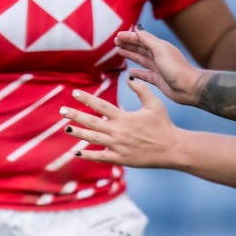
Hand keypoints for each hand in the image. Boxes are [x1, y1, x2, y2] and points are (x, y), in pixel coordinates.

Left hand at [60, 79, 177, 168]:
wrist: (173, 149)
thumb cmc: (164, 125)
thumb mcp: (154, 104)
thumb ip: (141, 90)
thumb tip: (129, 77)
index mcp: (124, 117)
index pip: (100, 105)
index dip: (86, 99)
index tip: (73, 93)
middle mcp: (118, 131)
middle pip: (91, 122)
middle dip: (75, 115)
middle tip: (62, 110)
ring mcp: (117, 146)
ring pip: (92, 139)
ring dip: (78, 134)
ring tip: (66, 128)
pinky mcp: (120, 158)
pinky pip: (99, 157)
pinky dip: (87, 155)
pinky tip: (75, 152)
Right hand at [114, 27, 203, 105]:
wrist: (189, 87)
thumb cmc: (175, 68)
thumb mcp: (160, 50)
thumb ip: (147, 39)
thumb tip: (136, 28)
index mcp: (159, 47)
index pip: (141, 39)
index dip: (129, 37)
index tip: (118, 36)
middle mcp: (158, 56)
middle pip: (140, 48)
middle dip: (128, 44)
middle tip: (116, 42)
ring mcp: (157, 68)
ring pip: (140, 59)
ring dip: (130, 55)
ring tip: (120, 52)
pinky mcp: (157, 79)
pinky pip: (143, 74)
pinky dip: (136, 72)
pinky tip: (129, 71)